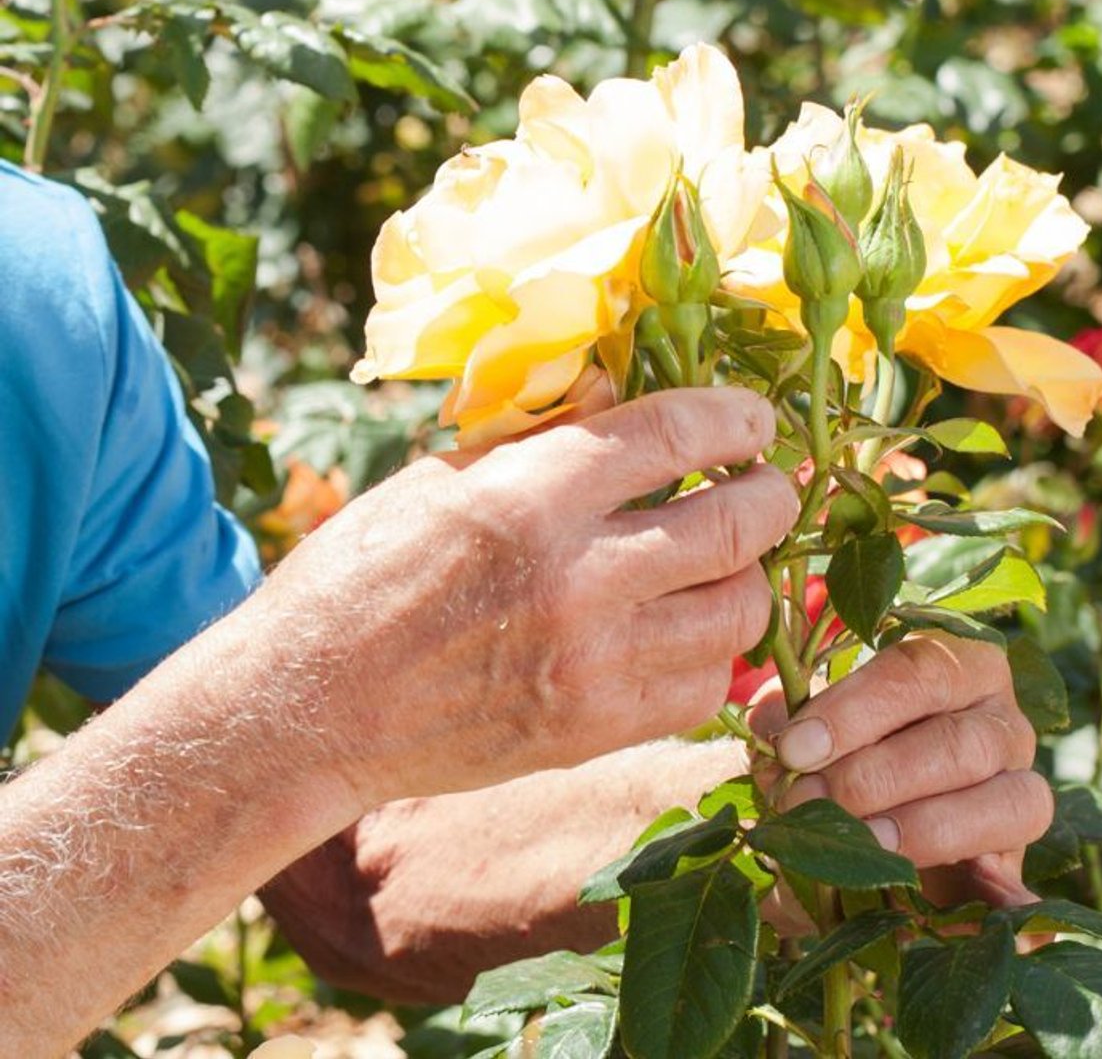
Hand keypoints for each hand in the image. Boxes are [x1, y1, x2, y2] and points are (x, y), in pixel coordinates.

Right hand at [252, 379, 797, 810]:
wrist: (308, 710)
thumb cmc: (362, 578)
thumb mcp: (441, 478)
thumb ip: (544, 439)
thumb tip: (627, 391)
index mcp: (530, 498)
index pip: (676, 436)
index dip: (736, 418)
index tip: (756, 419)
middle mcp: (575, 580)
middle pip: (738, 525)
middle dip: (773, 495)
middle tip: (768, 485)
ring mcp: (593, 664)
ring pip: (740, 611)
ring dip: (751, 576)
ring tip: (732, 559)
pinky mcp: (596, 730)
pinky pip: (706, 688)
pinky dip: (715, 655)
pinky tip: (690, 630)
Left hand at [748, 633, 1052, 909]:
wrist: (840, 834)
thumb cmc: (824, 760)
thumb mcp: (801, 733)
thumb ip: (787, 729)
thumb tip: (779, 753)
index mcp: (959, 669)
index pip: (921, 670)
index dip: (856, 709)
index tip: (794, 748)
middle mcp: (1004, 724)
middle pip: (961, 742)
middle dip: (876, 777)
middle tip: (804, 800)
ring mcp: (1021, 793)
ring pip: (1007, 802)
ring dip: (923, 828)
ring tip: (861, 844)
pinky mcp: (1014, 866)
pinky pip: (1022, 886)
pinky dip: (1003, 906)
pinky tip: (962, 917)